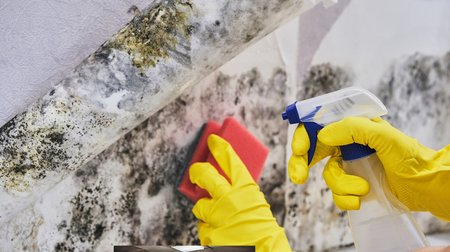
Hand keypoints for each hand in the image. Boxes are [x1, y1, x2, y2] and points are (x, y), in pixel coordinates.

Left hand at [190, 135, 291, 251]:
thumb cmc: (263, 231)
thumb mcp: (256, 204)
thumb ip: (241, 194)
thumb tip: (225, 186)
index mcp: (246, 189)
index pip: (230, 160)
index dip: (220, 148)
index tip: (212, 140)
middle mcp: (228, 199)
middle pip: (205, 175)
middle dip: (197, 171)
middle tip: (195, 171)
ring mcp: (217, 216)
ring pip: (199, 206)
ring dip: (205, 211)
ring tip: (218, 218)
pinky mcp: (208, 232)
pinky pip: (203, 227)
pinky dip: (209, 229)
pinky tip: (220, 233)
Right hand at [289, 117, 449, 221]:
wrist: (426, 185)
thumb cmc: (410, 157)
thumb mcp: (384, 136)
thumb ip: (353, 128)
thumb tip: (322, 135)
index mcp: (352, 128)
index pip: (319, 127)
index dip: (304, 136)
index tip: (299, 149)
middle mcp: (347, 146)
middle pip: (314, 152)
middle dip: (301, 164)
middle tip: (298, 177)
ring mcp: (350, 167)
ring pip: (328, 176)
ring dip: (341, 185)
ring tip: (362, 189)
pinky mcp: (354, 186)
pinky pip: (337, 194)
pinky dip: (345, 199)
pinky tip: (360, 200)